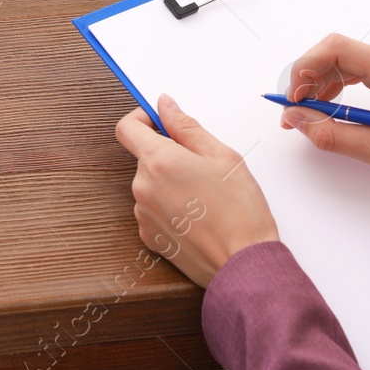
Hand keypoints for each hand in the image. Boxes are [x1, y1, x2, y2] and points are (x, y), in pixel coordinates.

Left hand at [115, 94, 278, 287]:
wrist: (243, 264)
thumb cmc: (240, 211)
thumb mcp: (222, 156)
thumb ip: (187, 127)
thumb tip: (165, 105)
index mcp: (159, 161)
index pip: (127, 128)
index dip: (142, 119)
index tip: (160, 121)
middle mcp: (143, 187)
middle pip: (144, 157)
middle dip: (168, 155)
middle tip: (202, 166)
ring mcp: (143, 214)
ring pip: (150, 184)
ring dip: (170, 182)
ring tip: (204, 196)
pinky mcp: (149, 236)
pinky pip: (153, 209)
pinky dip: (170, 206)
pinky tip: (197, 216)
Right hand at [282, 35, 369, 186]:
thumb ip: (334, 135)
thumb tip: (297, 119)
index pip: (337, 49)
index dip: (304, 69)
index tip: (292, 98)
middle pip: (336, 49)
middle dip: (307, 77)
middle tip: (293, 110)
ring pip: (343, 55)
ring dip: (319, 79)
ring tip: (308, 111)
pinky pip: (356, 62)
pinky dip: (336, 80)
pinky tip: (329, 102)